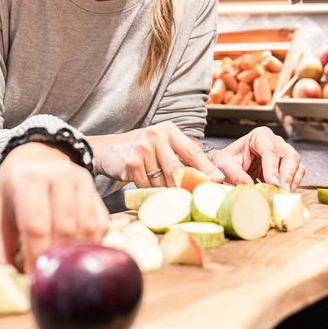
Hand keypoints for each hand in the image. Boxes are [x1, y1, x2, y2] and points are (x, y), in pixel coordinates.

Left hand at [0, 142, 108, 272]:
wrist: (37, 156)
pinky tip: (78, 253)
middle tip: (49, 275)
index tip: (33, 277)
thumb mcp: (0, 210)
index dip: (36, 255)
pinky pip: (101, 223)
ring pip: (87, 227)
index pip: (36, 225)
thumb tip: (8, 277)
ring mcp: (82, 180)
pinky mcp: (96, 190)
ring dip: (76, 253)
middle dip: (57, 257)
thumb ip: (1, 244)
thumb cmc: (16, 187)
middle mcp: (59, 176)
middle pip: (65, 227)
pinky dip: (92, 243)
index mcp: (29, 179)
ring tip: (64, 267)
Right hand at [91, 121, 224, 188]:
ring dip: (163, 189)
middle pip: (178, 170)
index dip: (206, 168)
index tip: (219, 180)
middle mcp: (156, 135)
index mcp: (169, 130)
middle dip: (187, 186)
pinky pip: (147, 186)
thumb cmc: (143, 150)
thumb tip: (211, 177)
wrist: (109, 150)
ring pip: (162, 181)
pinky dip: (148, 190)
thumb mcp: (164, 146)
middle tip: (194, 198)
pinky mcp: (130, 162)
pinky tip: (143, 182)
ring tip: (158, 184)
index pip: (192, 151)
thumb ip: (183, 157)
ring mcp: (142, 148)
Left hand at [208, 126, 304, 189]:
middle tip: (281, 191)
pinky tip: (284, 194)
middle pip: (289, 155)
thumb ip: (235, 174)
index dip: (272, 167)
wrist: (230, 164)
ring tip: (284, 195)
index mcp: (260, 136)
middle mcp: (275, 141)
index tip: (272, 182)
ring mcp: (284, 152)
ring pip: (297, 164)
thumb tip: (249, 186)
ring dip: (292, 181)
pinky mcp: (288, 165)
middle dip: (287, 174)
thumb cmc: (227, 160)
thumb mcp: (225, 165)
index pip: (270, 150)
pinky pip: (298, 172)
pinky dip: (294, 184)